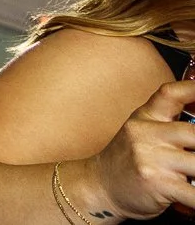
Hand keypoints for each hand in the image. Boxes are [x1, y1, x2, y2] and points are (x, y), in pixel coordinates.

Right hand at [77, 79, 194, 218]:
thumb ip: (167, 124)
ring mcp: (150, 158)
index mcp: (145, 118)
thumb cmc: (126, 161)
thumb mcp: (142, 133)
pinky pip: (192, 193)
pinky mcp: (156, 183)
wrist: (99, 186)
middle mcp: (145, 134)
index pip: (170, 94)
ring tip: (194, 176)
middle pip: (194, 134)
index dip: (193, 90)